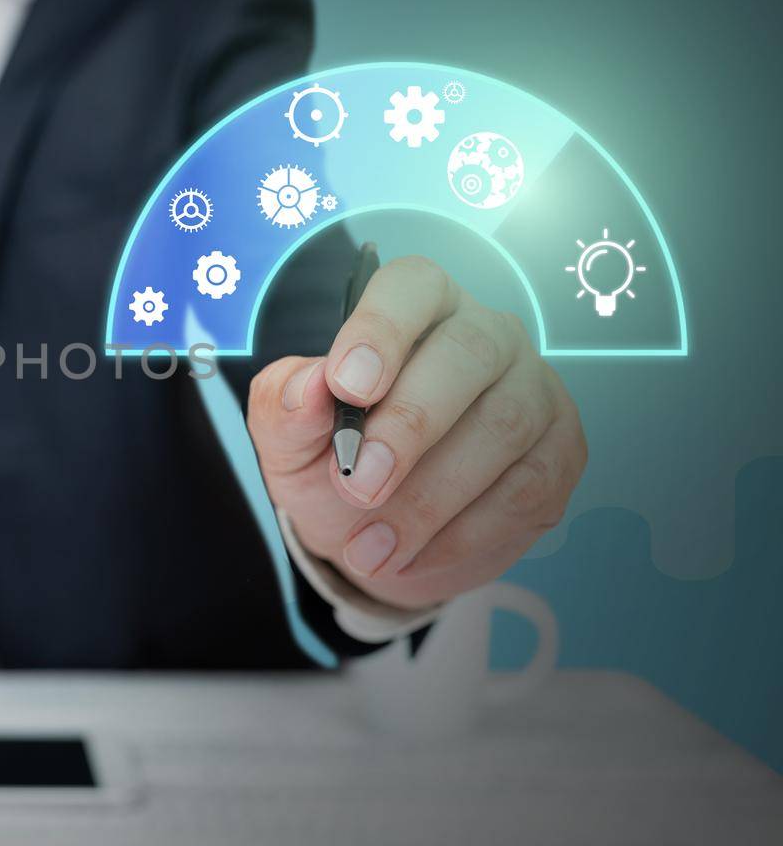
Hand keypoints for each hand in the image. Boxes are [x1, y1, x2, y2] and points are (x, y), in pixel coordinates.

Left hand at [246, 256, 586, 609]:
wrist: (372, 532)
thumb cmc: (331, 461)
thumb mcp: (288, 438)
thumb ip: (285, 406)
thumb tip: (307, 386)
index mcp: (417, 307)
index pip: (412, 288)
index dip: (382, 329)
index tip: (347, 384)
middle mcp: (486, 335)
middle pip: (468, 354)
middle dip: (409, 425)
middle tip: (359, 487)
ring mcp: (533, 391)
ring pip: (502, 426)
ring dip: (430, 498)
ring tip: (370, 547)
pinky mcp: (561, 453)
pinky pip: (526, 488)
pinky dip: (462, 534)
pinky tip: (412, 557)